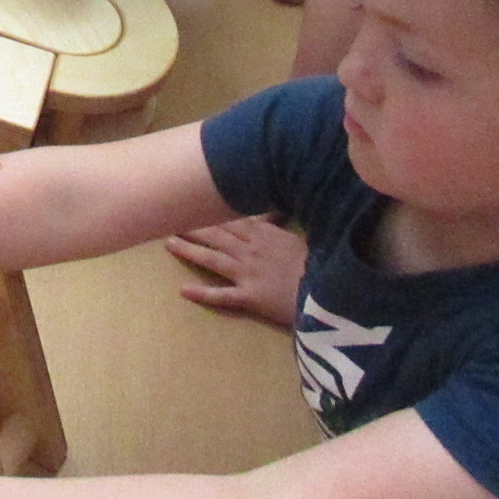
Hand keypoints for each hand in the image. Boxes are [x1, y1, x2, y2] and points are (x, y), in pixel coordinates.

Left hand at [165, 215, 306, 329]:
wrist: (331, 290)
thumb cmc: (319, 262)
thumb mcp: (298, 237)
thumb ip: (278, 224)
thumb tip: (272, 207)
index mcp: (263, 233)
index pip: (228, 219)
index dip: (206, 211)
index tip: (188, 202)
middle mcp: (249, 250)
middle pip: (215, 235)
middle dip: (191, 227)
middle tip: (167, 218)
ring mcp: (247, 273)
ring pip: (212, 259)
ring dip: (189, 251)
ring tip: (168, 243)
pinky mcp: (249, 297)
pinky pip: (222, 295)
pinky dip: (202, 293)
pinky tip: (183, 291)